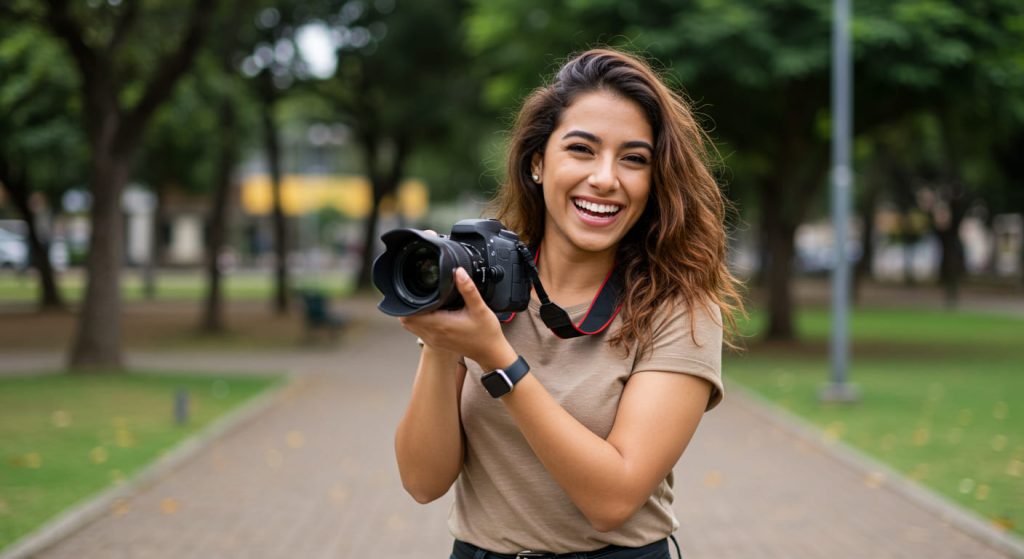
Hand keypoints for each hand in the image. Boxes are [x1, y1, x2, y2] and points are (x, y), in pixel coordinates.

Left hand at [399, 267, 515, 370]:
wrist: (490, 352)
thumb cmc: (486, 333)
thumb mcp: (480, 308)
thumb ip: (468, 289)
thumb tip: (459, 272)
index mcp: (441, 324)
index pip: (410, 315)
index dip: (408, 302)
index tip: (413, 291)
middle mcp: (434, 334)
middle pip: (407, 321)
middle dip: (409, 307)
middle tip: (417, 294)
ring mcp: (434, 341)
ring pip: (411, 327)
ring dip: (413, 315)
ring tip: (423, 303)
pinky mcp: (437, 343)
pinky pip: (419, 331)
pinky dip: (419, 322)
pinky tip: (430, 314)